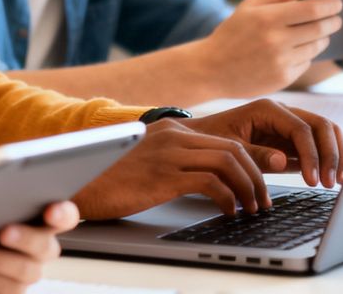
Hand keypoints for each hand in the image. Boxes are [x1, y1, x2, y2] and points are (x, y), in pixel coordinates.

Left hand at [0, 201, 77, 292]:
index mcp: (36, 218)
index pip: (64, 215)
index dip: (63, 213)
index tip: (51, 210)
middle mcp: (38, 248)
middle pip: (46, 246)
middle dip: (26, 238)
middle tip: (4, 231)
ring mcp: (25, 273)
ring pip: (26, 271)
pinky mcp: (9, 291)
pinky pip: (6, 289)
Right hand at [71, 101, 342, 220]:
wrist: (78, 186)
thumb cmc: (115, 181)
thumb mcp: (155, 167)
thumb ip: (185, 164)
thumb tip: (221, 179)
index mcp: (174, 131)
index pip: (227, 140)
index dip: (253, 161)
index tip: (264, 184)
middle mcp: (173, 135)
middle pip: (234, 148)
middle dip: (258, 177)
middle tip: (264, 201)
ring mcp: (168, 152)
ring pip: (228, 161)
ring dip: (249, 188)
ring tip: (253, 208)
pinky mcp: (163, 174)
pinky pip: (210, 181)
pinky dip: (228, 198)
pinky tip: (229, 211)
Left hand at [186, 99, 342, 190]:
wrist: (200, 139)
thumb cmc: (212, 141)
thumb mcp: (229, 149)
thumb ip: (255, 155)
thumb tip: (283, 161)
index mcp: (267, 109)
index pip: (301, 129)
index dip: (312, 155)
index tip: (313, 181)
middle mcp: (283, 112)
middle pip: (322, 126)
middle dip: (331, 154)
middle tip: (331, 183)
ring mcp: (290, 124)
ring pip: (326, 133)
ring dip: (336, 156)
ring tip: (337, 182)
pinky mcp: (292, 139)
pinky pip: (318, 145)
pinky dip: (329, 159)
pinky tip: (333, 178)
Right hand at [196, 0, 342, 97]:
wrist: (211, 69)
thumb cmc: (231, 34)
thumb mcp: (248, 7)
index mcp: (267, 18)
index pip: (312, 9)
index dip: (330, 5)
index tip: (338, 2)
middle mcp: (276, 40)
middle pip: (320, 28)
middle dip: (333, 21)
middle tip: (336, 18)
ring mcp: (280, 61)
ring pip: (316, 47)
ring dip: (322, 38)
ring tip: (318, 33)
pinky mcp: (283, 78)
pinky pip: (306, 63)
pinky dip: (307, 55)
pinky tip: (298, 50)